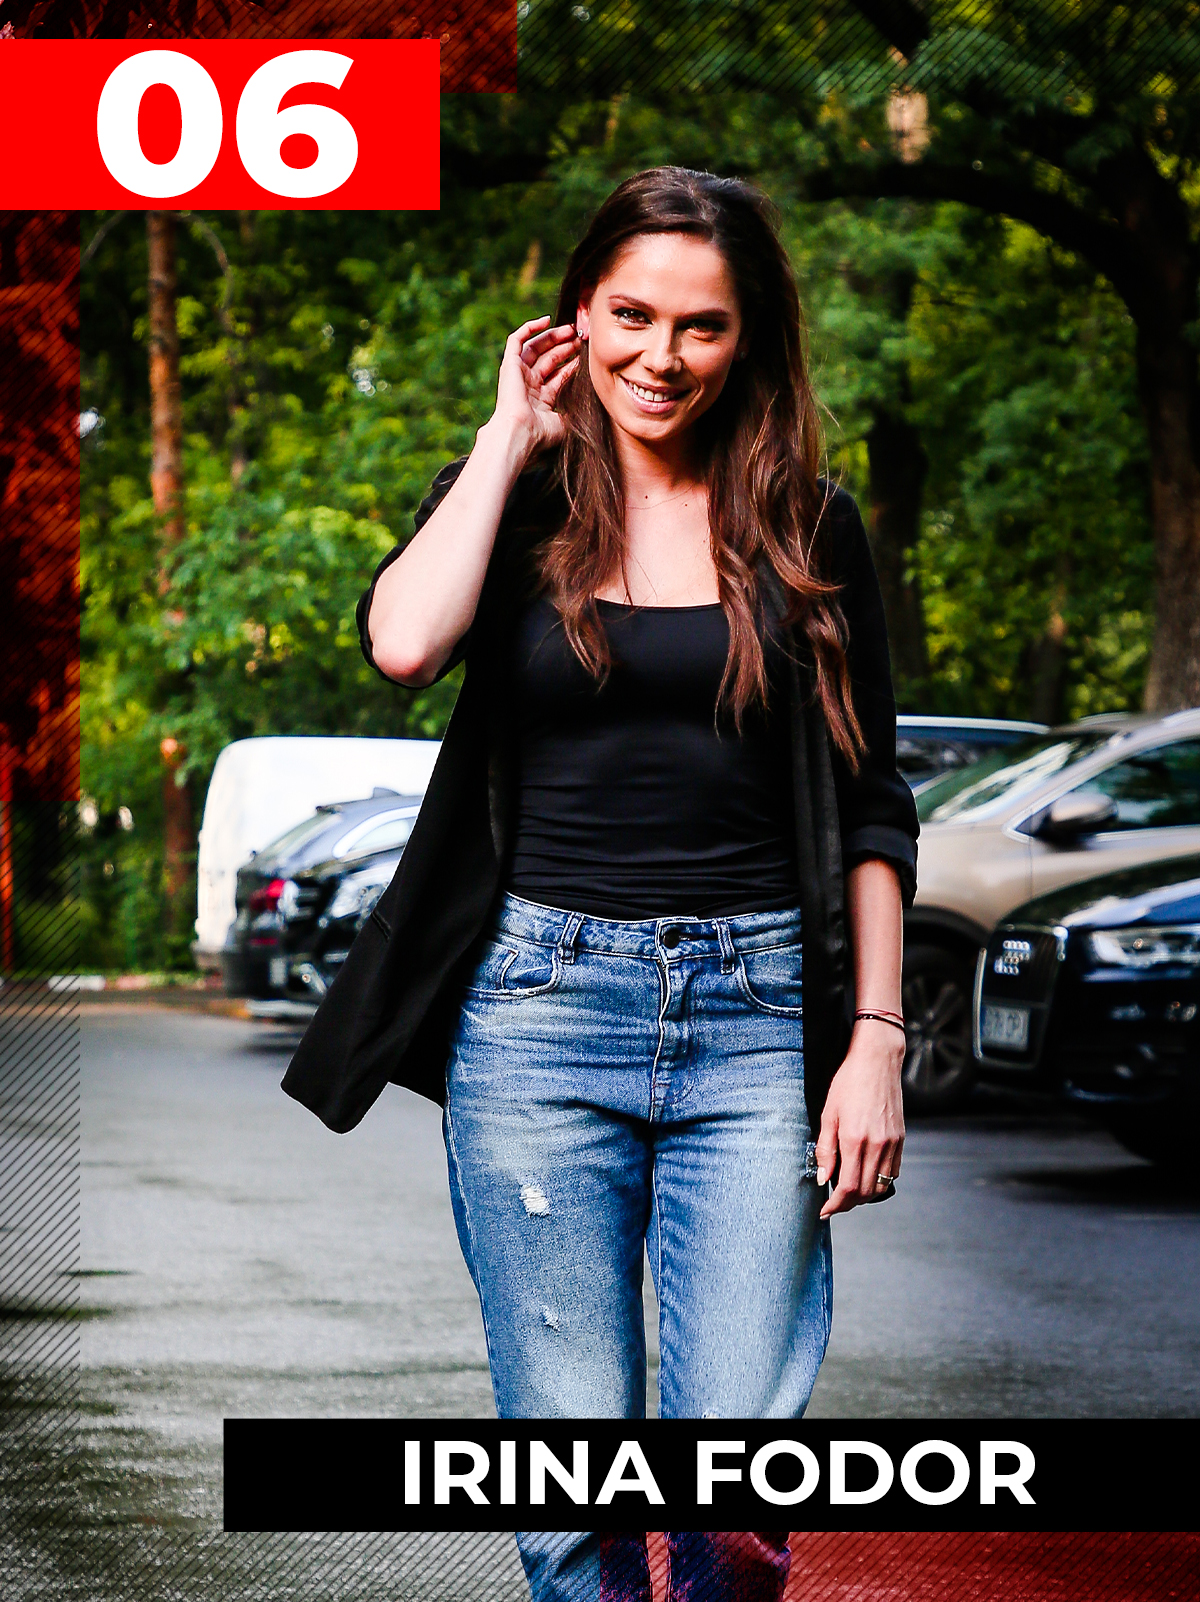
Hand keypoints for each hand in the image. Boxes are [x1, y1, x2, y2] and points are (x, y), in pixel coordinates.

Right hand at [490, 315, 580, 459]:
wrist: (520, 433)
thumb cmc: (541, 433)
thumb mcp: (564, 422)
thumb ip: (573, 410)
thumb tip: (587, 403)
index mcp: (540, 399)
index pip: (558, 375)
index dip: (572, 363)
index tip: (586, 354)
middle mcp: (528, 385)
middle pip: (548, 359)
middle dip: (565, 347)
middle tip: (580, 338)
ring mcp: (518, 374)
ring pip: (536, 347)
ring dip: (553, 337)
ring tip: (571, 330)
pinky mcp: (510, 364)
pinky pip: (517, 340)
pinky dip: (530, 328)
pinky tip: (546, 320)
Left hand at [815, 1020, 905, 1217]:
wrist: (877, 1062)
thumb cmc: (849, 1083)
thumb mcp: (828, 1113)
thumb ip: (825, 1149)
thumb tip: (823, 1178)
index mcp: (854, 1140)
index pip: (848, 1188)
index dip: (835, 1205)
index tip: (825, 1211)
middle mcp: (877, 1145)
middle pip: (865, 1192)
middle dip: (848, 1204)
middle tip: (833, 1203)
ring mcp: (892, 1143)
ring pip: (881, 1185)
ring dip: (865, 1196)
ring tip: (849, 1192)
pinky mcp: (901, 1139)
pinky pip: (893, 1172)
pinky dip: (879, 1181)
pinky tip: (866, 1175)